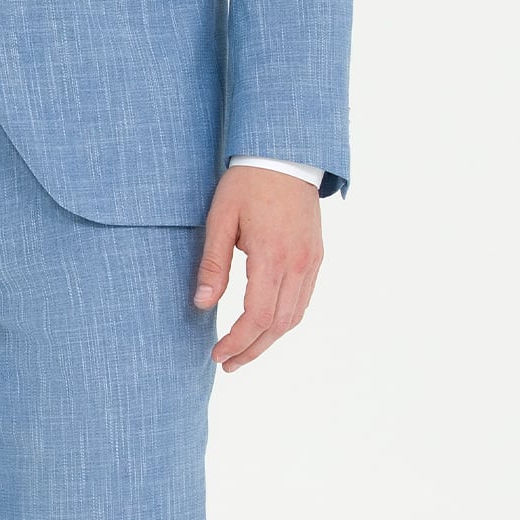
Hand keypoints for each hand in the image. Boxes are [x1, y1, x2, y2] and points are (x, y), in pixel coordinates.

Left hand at [193, 165, 323, 370]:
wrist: (285, 156)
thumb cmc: (247, 184)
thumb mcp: (220, 219)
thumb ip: (214, 264)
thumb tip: (203, 304)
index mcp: (272, 255)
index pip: (258, 315)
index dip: (238, 341)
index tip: (218, 354)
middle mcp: (298, 263)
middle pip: (278, 325)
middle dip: (252, 350)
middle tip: (227, 363)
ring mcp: (311, 261)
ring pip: (295, 317)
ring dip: (269, 340)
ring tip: (244, 352)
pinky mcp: (316, 257)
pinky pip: (304, 300)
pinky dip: (285, 321)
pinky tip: (266, 327)